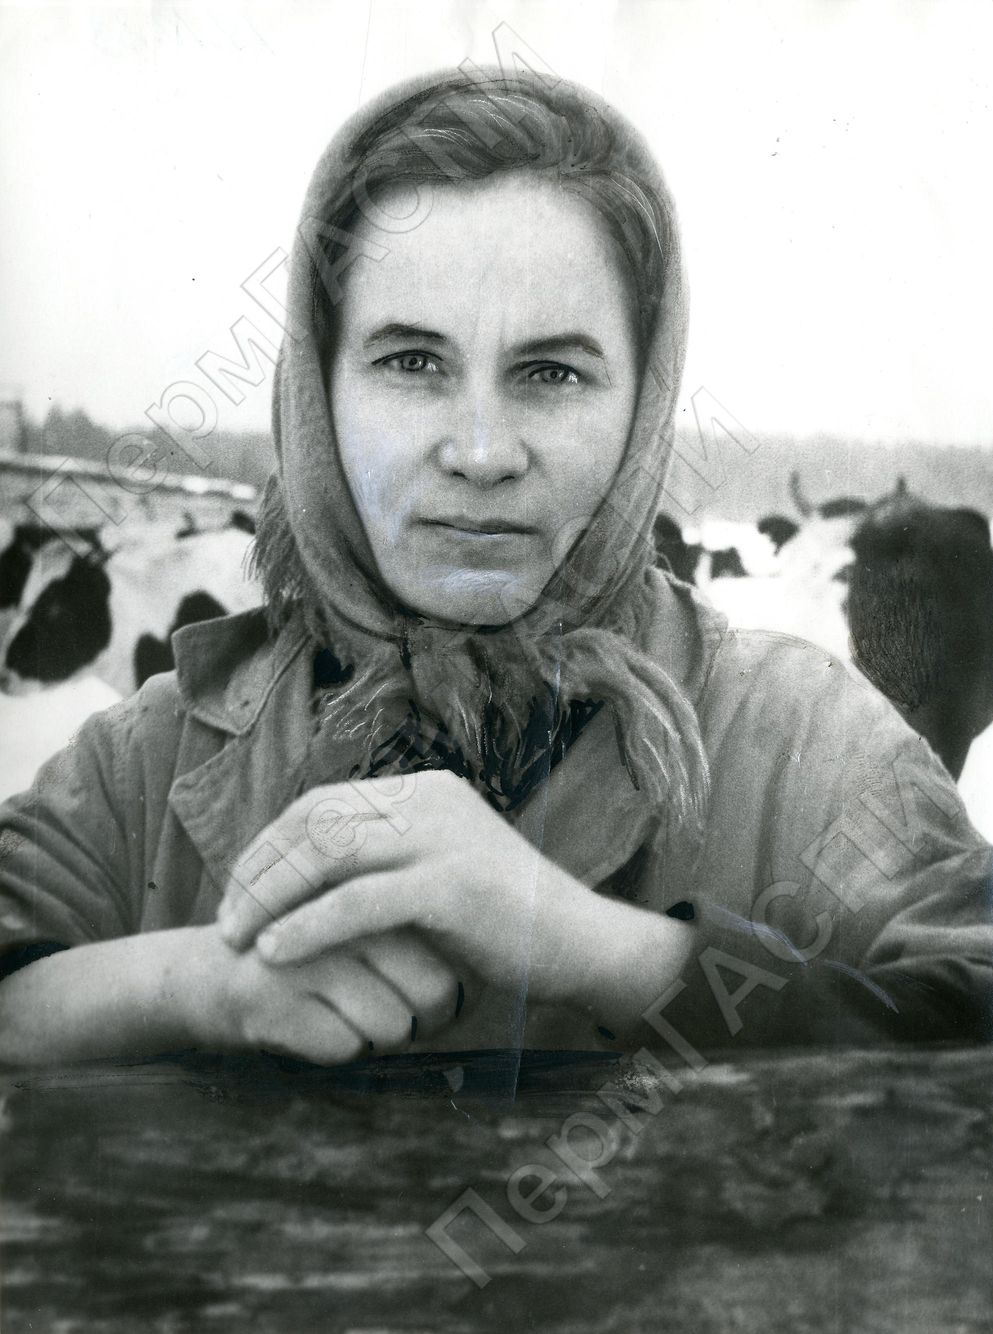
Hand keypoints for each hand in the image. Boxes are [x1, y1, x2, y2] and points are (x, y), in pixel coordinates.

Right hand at [202, 926, 462, 1064]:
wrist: (209, 974)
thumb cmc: (307, 953)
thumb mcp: (361, 927)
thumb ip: (417, 936)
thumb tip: (480, 983)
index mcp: (375, 887)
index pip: (452, 958)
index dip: (453, 998)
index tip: (431, 1006)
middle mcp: (345, 913)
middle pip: (432, 994)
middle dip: (424, 1025)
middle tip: (398, 1024)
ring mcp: (306, 953)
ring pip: (391, 1026)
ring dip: (380, 1040)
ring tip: (348, 1018)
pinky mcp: (270, 997)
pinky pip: (344, 1047)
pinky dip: (339, 1051)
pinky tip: (312, 1026)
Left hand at [218, 771, 589, 1005]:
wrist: (581, 941)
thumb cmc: (505, 918)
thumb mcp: (441, 869)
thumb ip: (389, 858)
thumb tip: (316, 872)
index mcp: (423, 790)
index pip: (321, 802)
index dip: (269, 844)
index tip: (238, 889)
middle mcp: (428, 800)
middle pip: (314, 821)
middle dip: (258, 869)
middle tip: (224, 917)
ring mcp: (441, 838)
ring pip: (327, 855)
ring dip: (269, 896)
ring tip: (235, 937)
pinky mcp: (450, 885)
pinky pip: (358, 903)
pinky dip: (307, 927)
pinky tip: (274, 952)